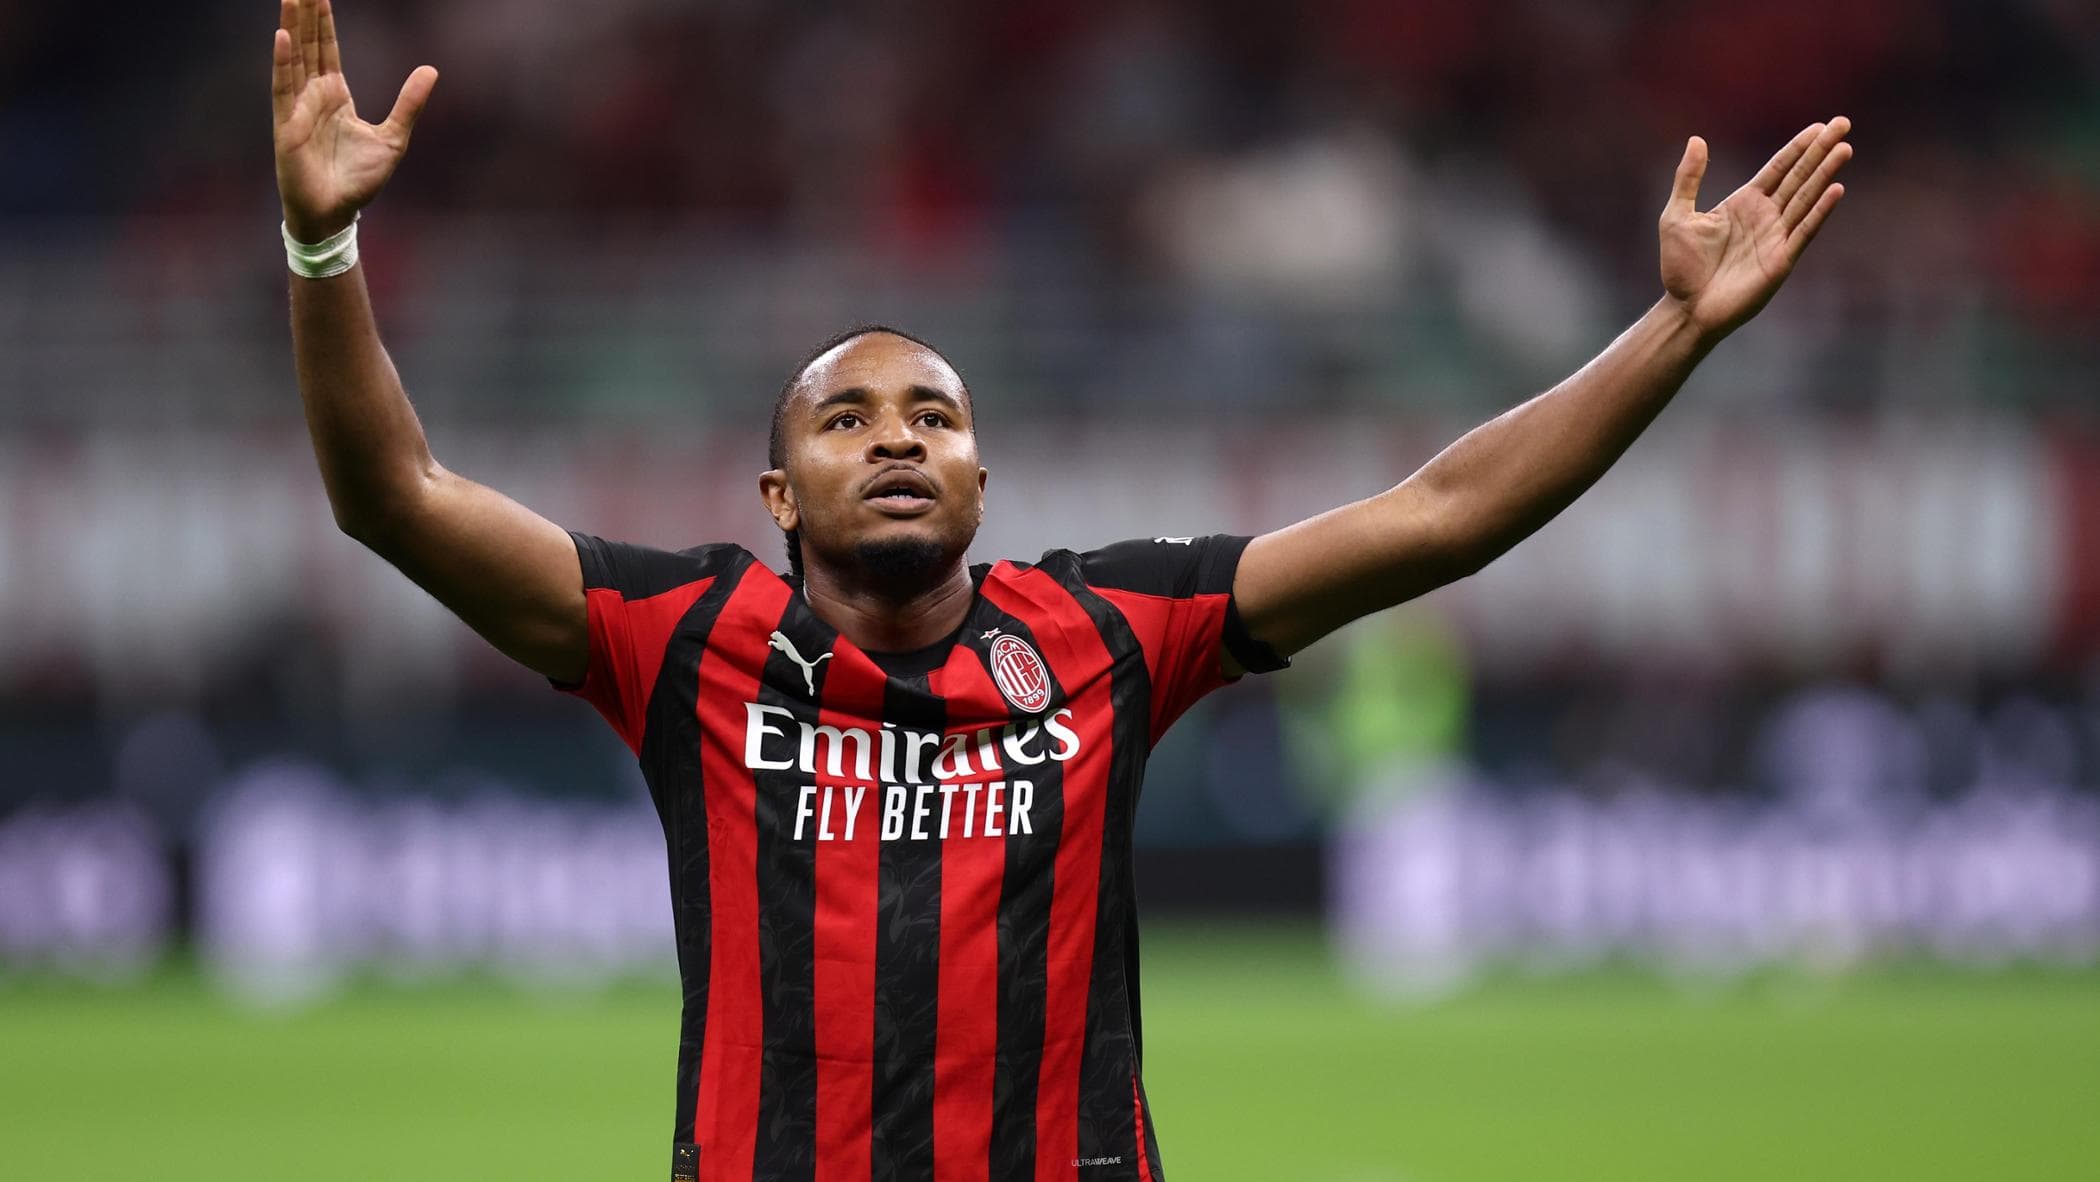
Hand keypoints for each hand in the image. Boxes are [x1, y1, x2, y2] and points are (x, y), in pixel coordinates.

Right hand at [271, 0, 436, 242]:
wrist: (337, 213)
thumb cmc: (359, 180)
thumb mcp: (394, 138)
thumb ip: (409, 103)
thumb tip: (431, 70)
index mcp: (336, 95)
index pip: (328, 49)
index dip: (324, 22)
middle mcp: (314, 96)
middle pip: (308, 46)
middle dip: (305, 15)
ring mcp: (298, 109)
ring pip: (294, 59)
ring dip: (291, 28)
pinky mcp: (288, 126)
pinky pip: (284, 89)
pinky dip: (283, 63)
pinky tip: (281, 37)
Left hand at [1659, 118, 1851, 338]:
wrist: (1686, 308)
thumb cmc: (1681, 267)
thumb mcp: (1677, 216)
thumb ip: (1688, 178)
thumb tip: (1696, 139)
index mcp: (1745, 202)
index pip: (1778, 168)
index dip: (1799, 146)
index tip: (1820, 126)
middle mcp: (1766, 216)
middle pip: (1798, 176)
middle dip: (1821, 150)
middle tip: (1843, 124)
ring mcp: (1776, 237)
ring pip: (1806, 198)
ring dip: (1825, 174)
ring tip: (1844, 149)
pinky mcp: (1781, 260)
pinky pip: (1804, 231)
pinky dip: (1820, 211)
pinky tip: (1836, 190)